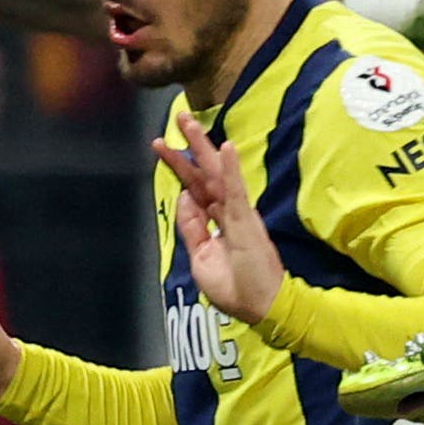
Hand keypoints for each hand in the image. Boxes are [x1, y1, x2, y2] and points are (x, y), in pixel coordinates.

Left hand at [157, 110, 283, 322]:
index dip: (179, 167)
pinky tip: (224, 148)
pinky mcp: (246, 220)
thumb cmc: (235, 286)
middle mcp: (227, 211)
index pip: (196, 187)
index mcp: (216, 220)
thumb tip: (184, 197)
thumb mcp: (202, 257)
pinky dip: (230, 170)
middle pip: (204, 172)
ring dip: (203, 147)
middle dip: (190, 145)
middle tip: (178, 117)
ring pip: (216, 174)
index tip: (161, 146)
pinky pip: (236, 191)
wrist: (262, 306)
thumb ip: (192, 227)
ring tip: (188, 123)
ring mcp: (237, 213)